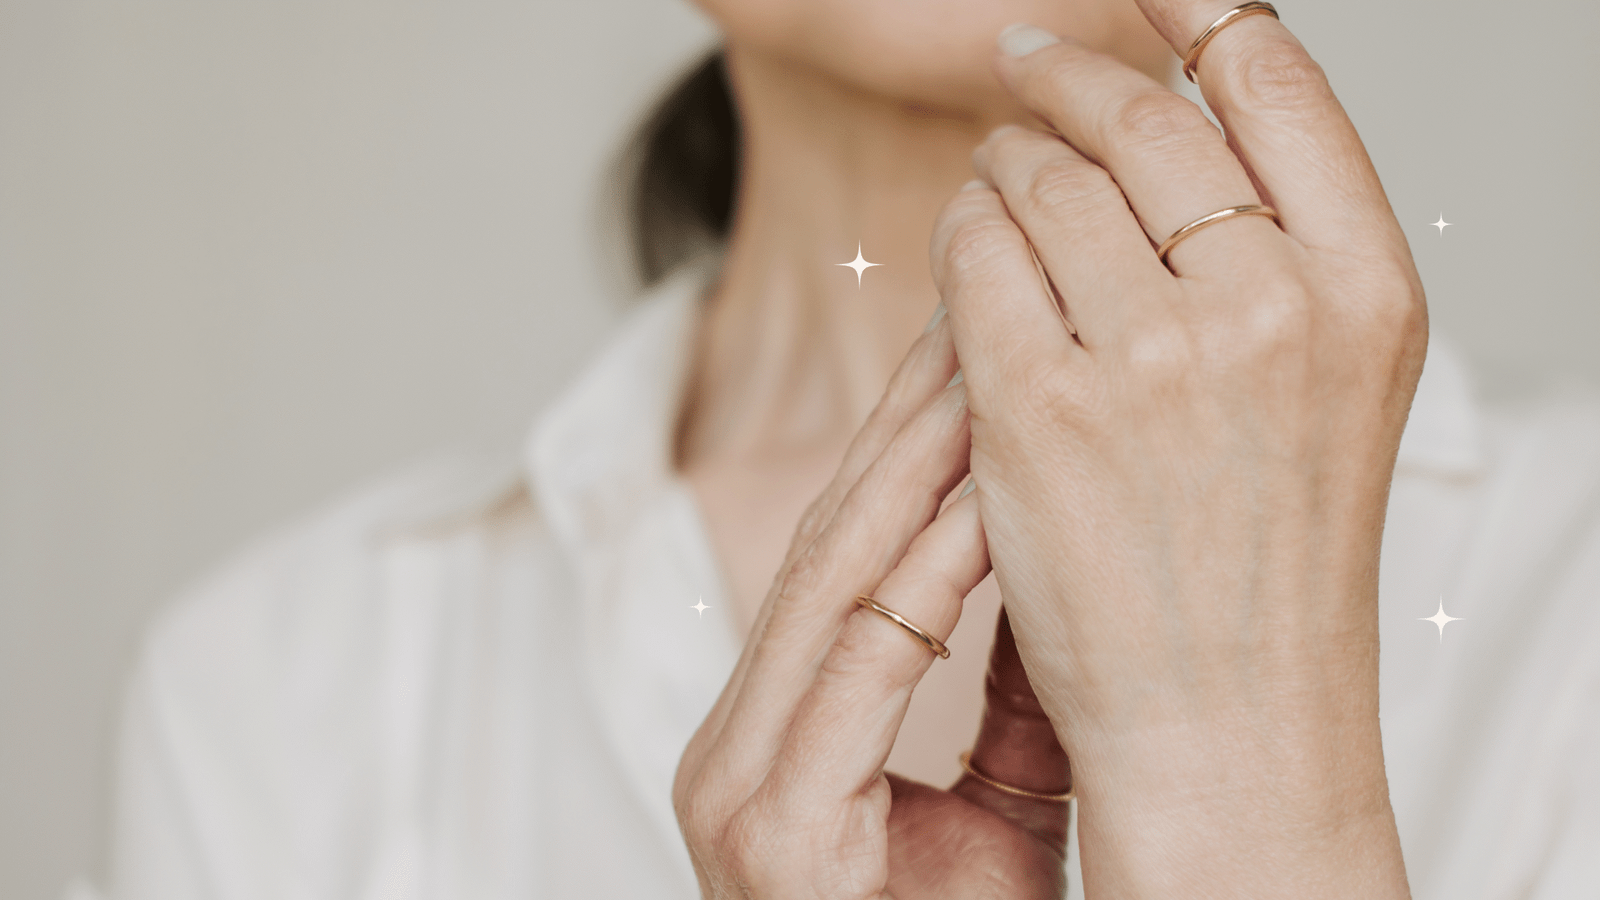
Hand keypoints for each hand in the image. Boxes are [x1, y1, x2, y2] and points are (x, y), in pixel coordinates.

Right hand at [674, 315, 1074, 898]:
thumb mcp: (1002, 801)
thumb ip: (1012, 685)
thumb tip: (1052, 558)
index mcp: (775, 727)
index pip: (842, 550)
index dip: (907, 445)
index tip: (979, 353)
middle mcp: (736, 741)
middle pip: (826, 542)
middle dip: (906, 423)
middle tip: (980, 311)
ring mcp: (740, 784)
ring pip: (828, 585)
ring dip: (913, 472)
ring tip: (988, 367)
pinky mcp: (772, 832)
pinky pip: (854, 672)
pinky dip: (922, 580)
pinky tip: (982, 501)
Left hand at [929, 7, 1423, 897]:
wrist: (1227, 723)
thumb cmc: (1267, 565)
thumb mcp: (1326, 389)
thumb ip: (1271, 254)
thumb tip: (1167, 123)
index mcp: (1366, 290)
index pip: (1274, 78)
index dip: (1196, 5)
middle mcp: (1272, 306)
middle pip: (1140, 116)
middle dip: (1068, 79)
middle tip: (1026, 68)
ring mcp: (1153, 356)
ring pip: (1040, 178)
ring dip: (1004, 163)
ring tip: (997, 181)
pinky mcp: (1038, 407)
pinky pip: (973, 255)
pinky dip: (960, 234)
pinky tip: (967, 249)